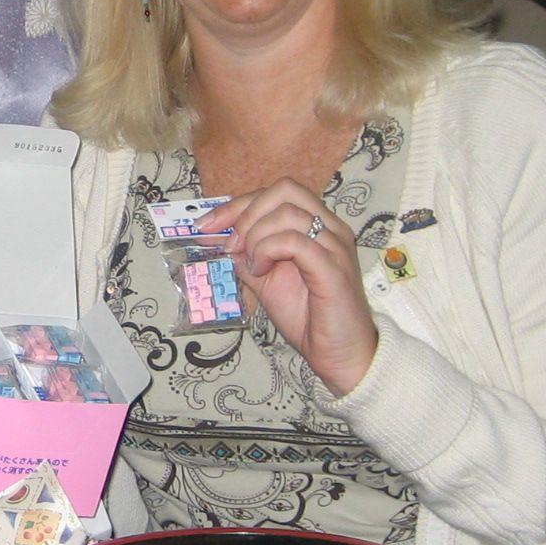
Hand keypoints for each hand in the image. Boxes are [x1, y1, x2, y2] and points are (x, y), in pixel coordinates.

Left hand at [210, 180, 379, 394]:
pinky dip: (267, 251)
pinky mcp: (332, 267)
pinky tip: (261, 271)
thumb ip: (247, 256)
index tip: (207, 225)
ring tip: (252, 266)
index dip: (237, 204)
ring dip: (256, 236)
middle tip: (230, 245)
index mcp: (318, 225)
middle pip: (285, 189)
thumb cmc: (309, 317)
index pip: (277, 192)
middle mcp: (331, 228)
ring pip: (287, 212)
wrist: (338, 355)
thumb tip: (220, 239)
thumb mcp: (266, 280)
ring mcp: (335, 245)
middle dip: (246, 212)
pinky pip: (294, 241)